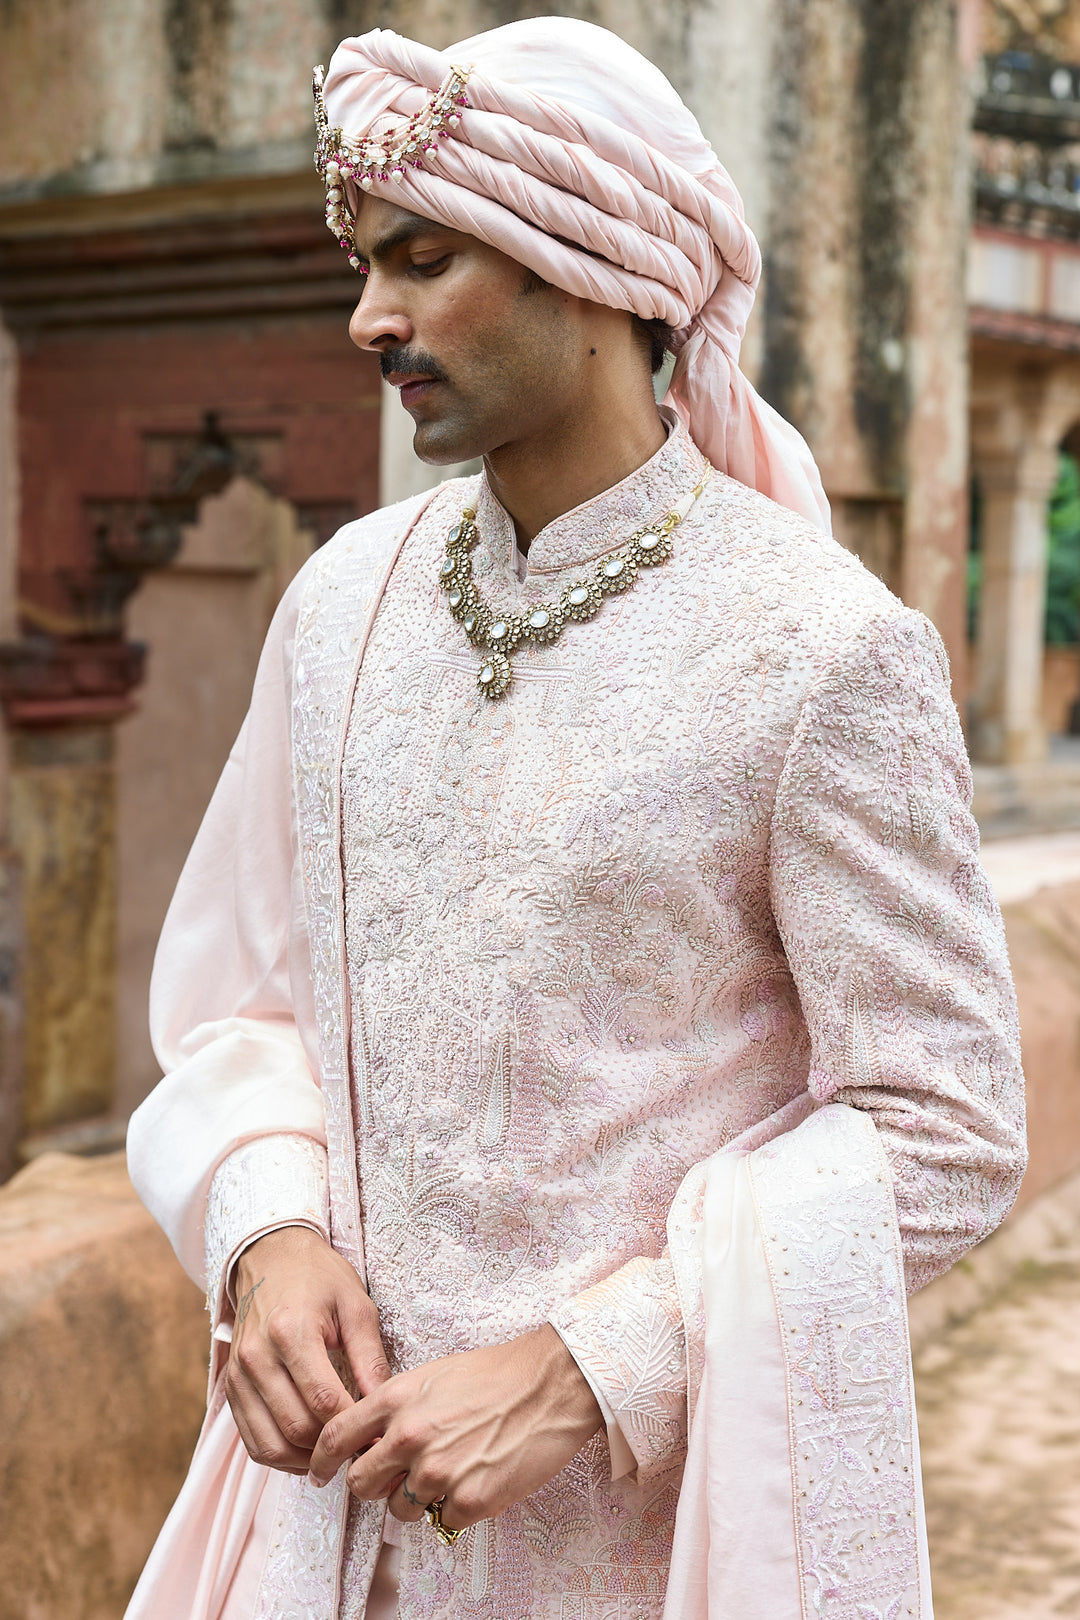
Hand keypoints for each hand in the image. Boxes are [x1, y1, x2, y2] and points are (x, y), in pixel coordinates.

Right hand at [226, 1225, 390, 1474]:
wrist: (270, 1257)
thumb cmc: (319, 1277)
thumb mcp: (355, 1305)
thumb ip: (369, 1358)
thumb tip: (383, 1407)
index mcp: (291, 1332)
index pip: (325, 1401)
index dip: (355, 1427)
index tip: (379, 1435)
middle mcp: (257, 1357)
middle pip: (297, 1428)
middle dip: (333, 1447)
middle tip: (362, 1448)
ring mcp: (239, 1375)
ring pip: (271, 1445)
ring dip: (306, 1460)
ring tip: (336, 1454)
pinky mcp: (231, 1387)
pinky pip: (252, 1441)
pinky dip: (280, 1455)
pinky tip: (308, 1449)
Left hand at [307, 1325, 603, 1532]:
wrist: (550, 1384)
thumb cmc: (496, 1374)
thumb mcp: (433, 1376)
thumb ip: (396, 1408)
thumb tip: (374, 1443)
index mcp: (397, 1400)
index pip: (336, 1437)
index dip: (321, 1461)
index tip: (319, 1473)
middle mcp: (410, 1437)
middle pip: (361, 1483)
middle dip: (373, 1485)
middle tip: (396, 1477)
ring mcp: (439, 1472)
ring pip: (399, 1509)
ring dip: (417, 1498)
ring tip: (451, 1468)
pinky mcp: (470, 1500)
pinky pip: (442, 1520)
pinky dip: (455, 1506)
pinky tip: (477, 1476)